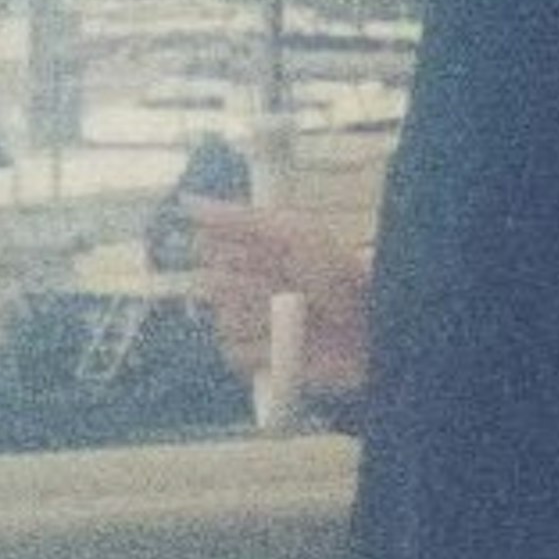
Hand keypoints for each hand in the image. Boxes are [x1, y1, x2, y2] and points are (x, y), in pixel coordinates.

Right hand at [189, 199, 371, 400]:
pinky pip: (234, 352)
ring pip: (222, 320)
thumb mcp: (293, 233)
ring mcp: (249, 322)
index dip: (230, 251)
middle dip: (250, 285)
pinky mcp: (255, 358)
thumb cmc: (339, 275)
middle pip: (211, 284)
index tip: (264, 254)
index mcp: (250, 250)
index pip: (205, 246)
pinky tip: (289, 342)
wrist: (370, 327)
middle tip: (289, 286)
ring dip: (261, 318)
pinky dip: (264, 348)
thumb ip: (238, 218)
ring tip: (298, 316)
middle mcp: (244, 284)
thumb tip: (188, 201)